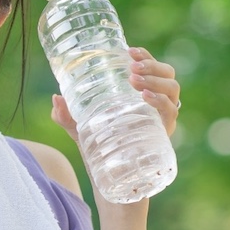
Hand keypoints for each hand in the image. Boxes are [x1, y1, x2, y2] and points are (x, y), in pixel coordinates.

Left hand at [50, 46, 181, 138]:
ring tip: (134, 80)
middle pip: (168, 73)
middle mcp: (156, 103)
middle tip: (132, 68)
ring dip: (155, 79)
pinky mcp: (164, 133)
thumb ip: (65, 114)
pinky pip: (171, 112)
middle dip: (152, 65)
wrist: (108, 178)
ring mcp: (162, 118)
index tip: (129, 50)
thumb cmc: (98, 147)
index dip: (145, 55)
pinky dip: (160, 101)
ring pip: (173, 88)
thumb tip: (57, 98)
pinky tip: (145, 97)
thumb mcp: (78, 127)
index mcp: (141, 94)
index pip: (152, 67)